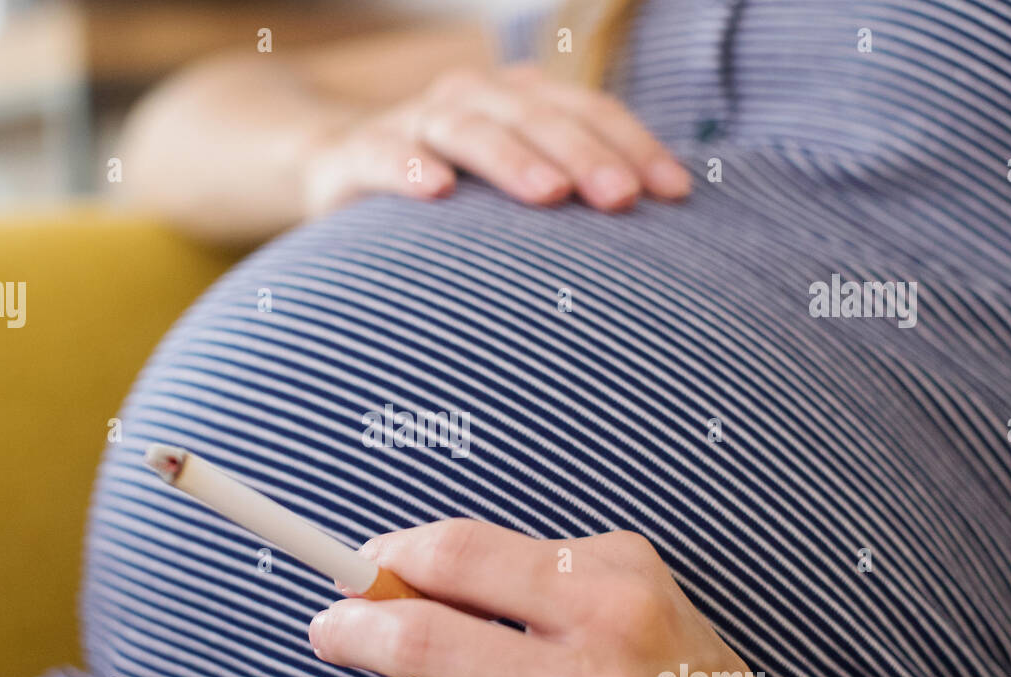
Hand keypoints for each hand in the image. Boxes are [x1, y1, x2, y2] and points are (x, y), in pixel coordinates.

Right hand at [301, 64, 691, 217]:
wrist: (337, 166)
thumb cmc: (448, 187)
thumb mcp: (510, 183)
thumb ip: (567, 194)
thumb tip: (657, 244)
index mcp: (519, 100)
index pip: (588, 112)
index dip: (633, 145)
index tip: (673, 195)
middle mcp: (472, 98)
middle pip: (536, 117)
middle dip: (584, 154)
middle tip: (620, 200)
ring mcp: (414, 121)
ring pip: (469, 128)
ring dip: (511, 158)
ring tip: (548, 195)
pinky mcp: (358, 153)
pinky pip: (384, 154)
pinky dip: (409, 166)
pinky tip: (435, 189)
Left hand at [308, 519, 802, 676]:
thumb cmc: (675, 670)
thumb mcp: (627, 583)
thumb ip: (520, 563)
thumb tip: (397, 569)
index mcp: (614, 608)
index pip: (458, 558)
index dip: (391, 555)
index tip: (363, 565)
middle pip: (418, 643)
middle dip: (351, 627)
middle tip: (332, 626)